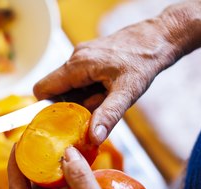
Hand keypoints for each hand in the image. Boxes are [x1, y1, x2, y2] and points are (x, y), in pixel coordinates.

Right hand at [33, 0, 200, 144]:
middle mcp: (75, 58)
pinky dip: (91, 89)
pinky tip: (108, 88)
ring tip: (106, 95)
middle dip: (73, 105)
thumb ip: (108, 115)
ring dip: (84, 98)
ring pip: (71, 86)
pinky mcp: (90, 57)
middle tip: (97, 106)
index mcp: (77, 65)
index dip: (48, 108)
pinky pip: (81, 79)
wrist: (158, 38)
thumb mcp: (127, 92)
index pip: (43, 89)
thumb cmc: (143, 61)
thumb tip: (92, 137)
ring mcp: (82, 56)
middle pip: (58, 90)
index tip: (65, 120)